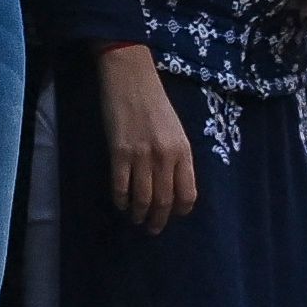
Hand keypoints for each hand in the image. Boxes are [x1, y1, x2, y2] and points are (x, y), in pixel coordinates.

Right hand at [99, 44, 198, 231]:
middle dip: (158, 220)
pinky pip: (120, 187)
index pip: (187, 194)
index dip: (179, 210)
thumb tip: (171, 184)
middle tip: (152, 228)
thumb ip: (176, 156)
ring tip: (136, 219)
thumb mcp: (175, 130)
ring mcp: (141, 156)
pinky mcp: (119, 153)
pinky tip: (121, 203)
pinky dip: (120, 200)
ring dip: (139, 215)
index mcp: (183, 151)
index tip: (172, 215)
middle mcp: (165, 157)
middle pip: (164, 201)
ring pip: (142, 199)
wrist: (131, 78)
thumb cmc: (154, 102)